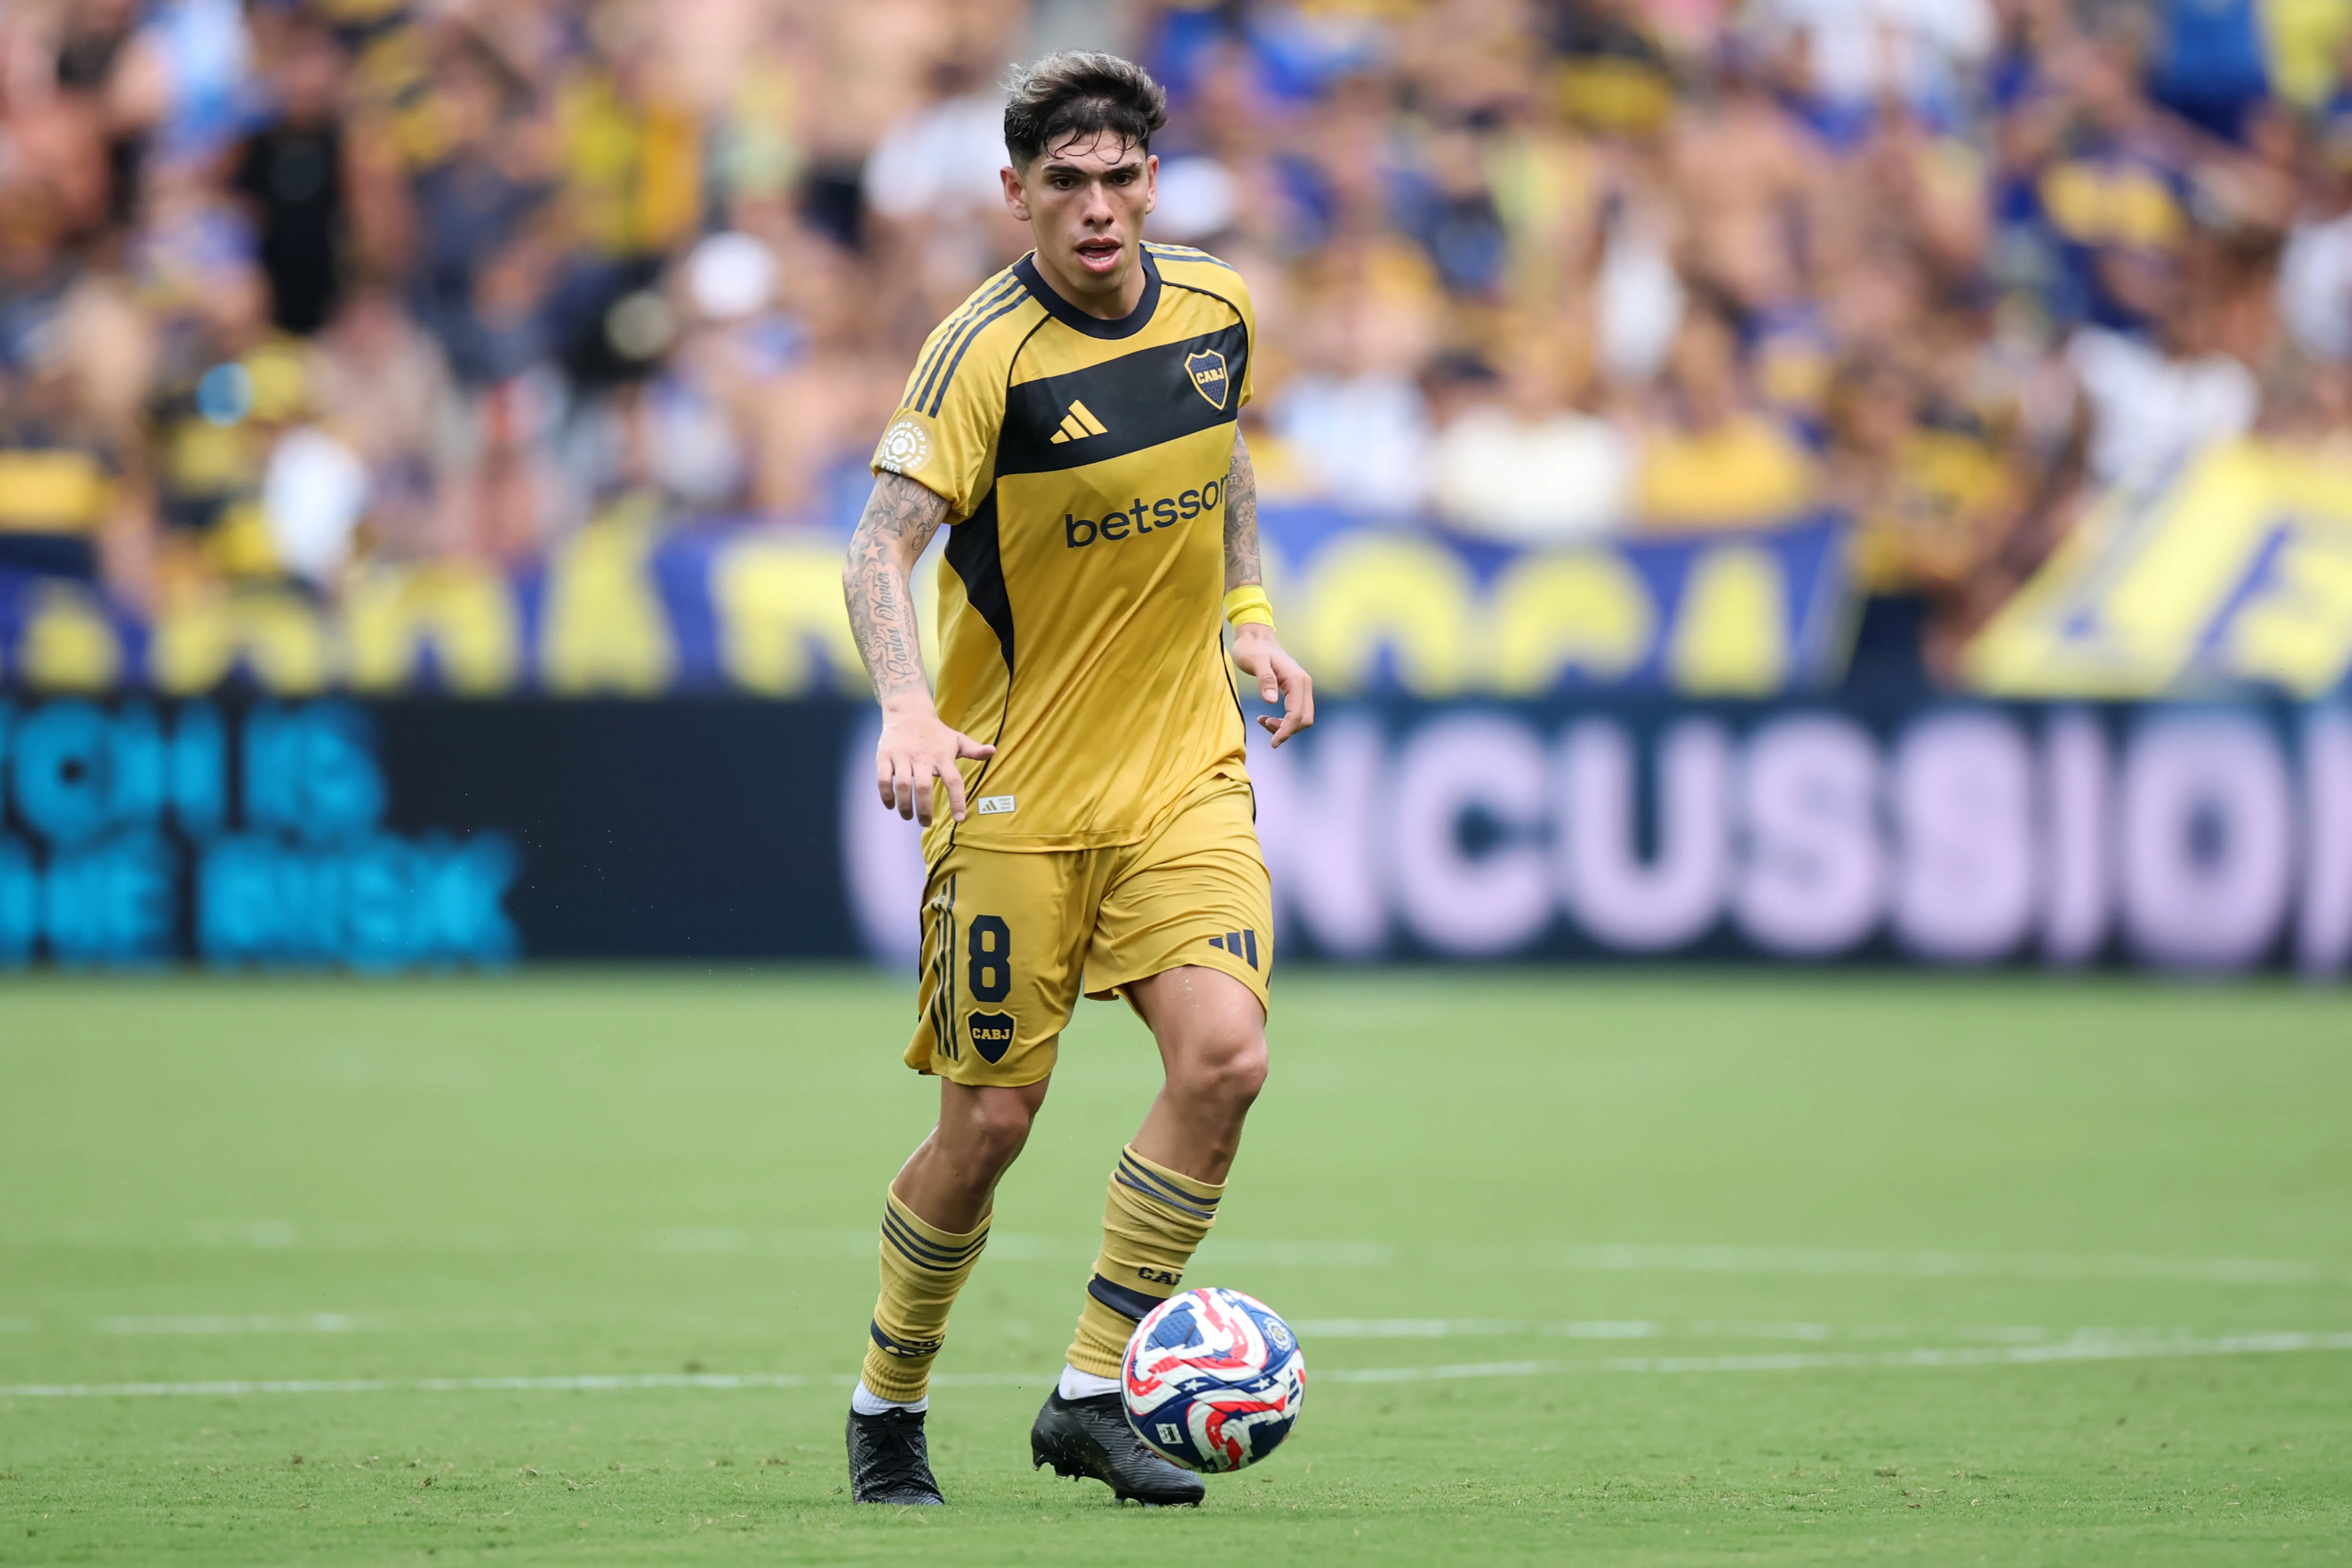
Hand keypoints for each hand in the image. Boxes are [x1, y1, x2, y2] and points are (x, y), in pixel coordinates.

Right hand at [875, 691, 995, 824]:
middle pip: (924, 787)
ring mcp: (902, 757)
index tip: (959, 818)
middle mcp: (922, 757)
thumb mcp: (957, 739)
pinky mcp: (885, 757)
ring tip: (908, 817)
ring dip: (905, 805)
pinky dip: (886, 795)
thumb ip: (974, 750)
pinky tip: (891, 806)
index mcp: (942, 756)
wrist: (908, 712)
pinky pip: (883, 780)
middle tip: (926, 823)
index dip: (957, 800)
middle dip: (924, 810)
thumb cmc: (936, 732)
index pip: (953, 781)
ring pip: (902, 785)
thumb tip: (992, 751)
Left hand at [1231, 623, 1314, 747]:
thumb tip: (1272, 701)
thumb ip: (1264, 679)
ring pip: (1302, 717)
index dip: (1286, 730)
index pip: (1296, 714)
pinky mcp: (1296, 689)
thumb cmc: (1252, 648)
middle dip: (1286, 729)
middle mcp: (1304, 683)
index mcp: (1297, 680)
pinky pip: (1296, 711)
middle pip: (1304, 719)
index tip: (1273, 743)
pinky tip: (1267, 716)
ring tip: (1263, 720)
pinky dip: (1285, 719)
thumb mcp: (1255, 661)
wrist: (1255, 637)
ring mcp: (1302, 686)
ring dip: (1285, 725)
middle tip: (1263, 724)